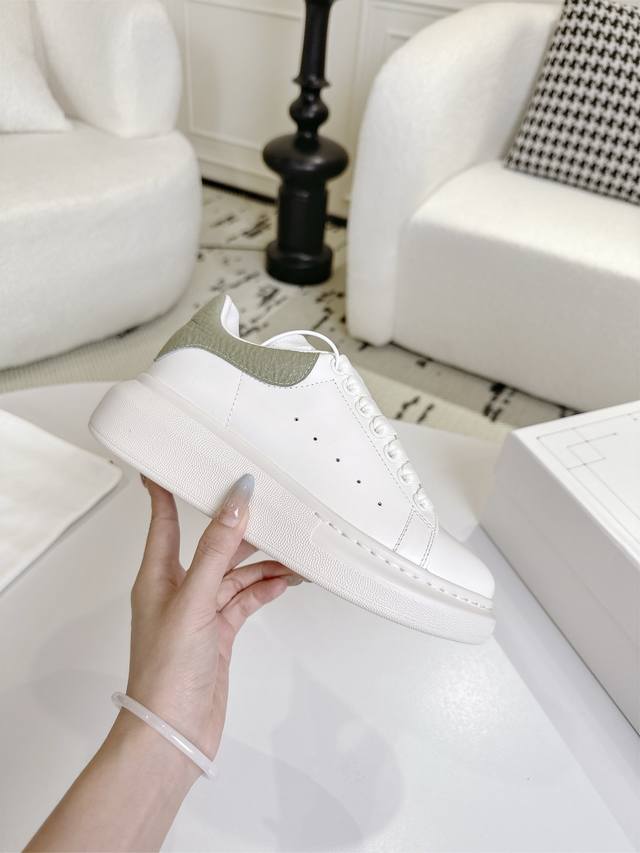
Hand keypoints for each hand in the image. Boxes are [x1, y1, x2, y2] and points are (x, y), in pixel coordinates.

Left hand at [125, 473, 296, 779]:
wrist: (174, 734)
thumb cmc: (167, 671)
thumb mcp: (194, 600)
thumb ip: (217, 549)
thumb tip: (236, 501)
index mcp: (158, 576)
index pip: (162, 521)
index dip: (164, 491)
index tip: (168, 463)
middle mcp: (179, 589)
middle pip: (212, 545)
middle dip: (239, 527)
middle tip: (267, 504)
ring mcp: (202, 612)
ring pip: (236, 574)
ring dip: (263, 562)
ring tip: (294, 549)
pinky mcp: (221, 633)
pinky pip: (247, 599)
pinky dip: (267, 589)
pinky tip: (287, 581)